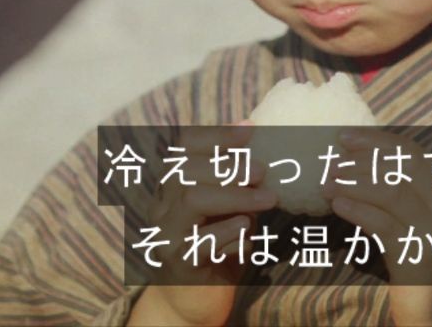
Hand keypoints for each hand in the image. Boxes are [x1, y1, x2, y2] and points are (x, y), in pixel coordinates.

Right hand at [129, 120, 276, 326]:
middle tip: (262, 170)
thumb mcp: (231, 207)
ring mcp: (167, 236)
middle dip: (227, 165)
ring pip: (192, 200)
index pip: (184, 147)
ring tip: (268, 199)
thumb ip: (239, 181)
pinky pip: (202, 242)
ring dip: (235, 196)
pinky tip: (249, 234)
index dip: (217, 135)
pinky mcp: (180, 265)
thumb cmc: (219, 245)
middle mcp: (163, 206)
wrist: (196, 300)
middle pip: (185, 170)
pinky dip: (229, 233)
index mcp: (173, 186)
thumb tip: (265, 145)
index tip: (251, 130)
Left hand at [321, 128, 431, 325]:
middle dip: (362, 158)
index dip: (375, 141)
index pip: (411, 151)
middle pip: (402, 165)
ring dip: (354, 183)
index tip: (345, 137)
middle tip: (332, 161)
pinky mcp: (417, 254)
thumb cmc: (423, 251)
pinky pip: (382, 224)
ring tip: (327, 184)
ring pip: (392, 190)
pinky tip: (338, 206)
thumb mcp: (421, 214)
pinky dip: (357, 210)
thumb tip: (354, 156)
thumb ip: (401, 185)